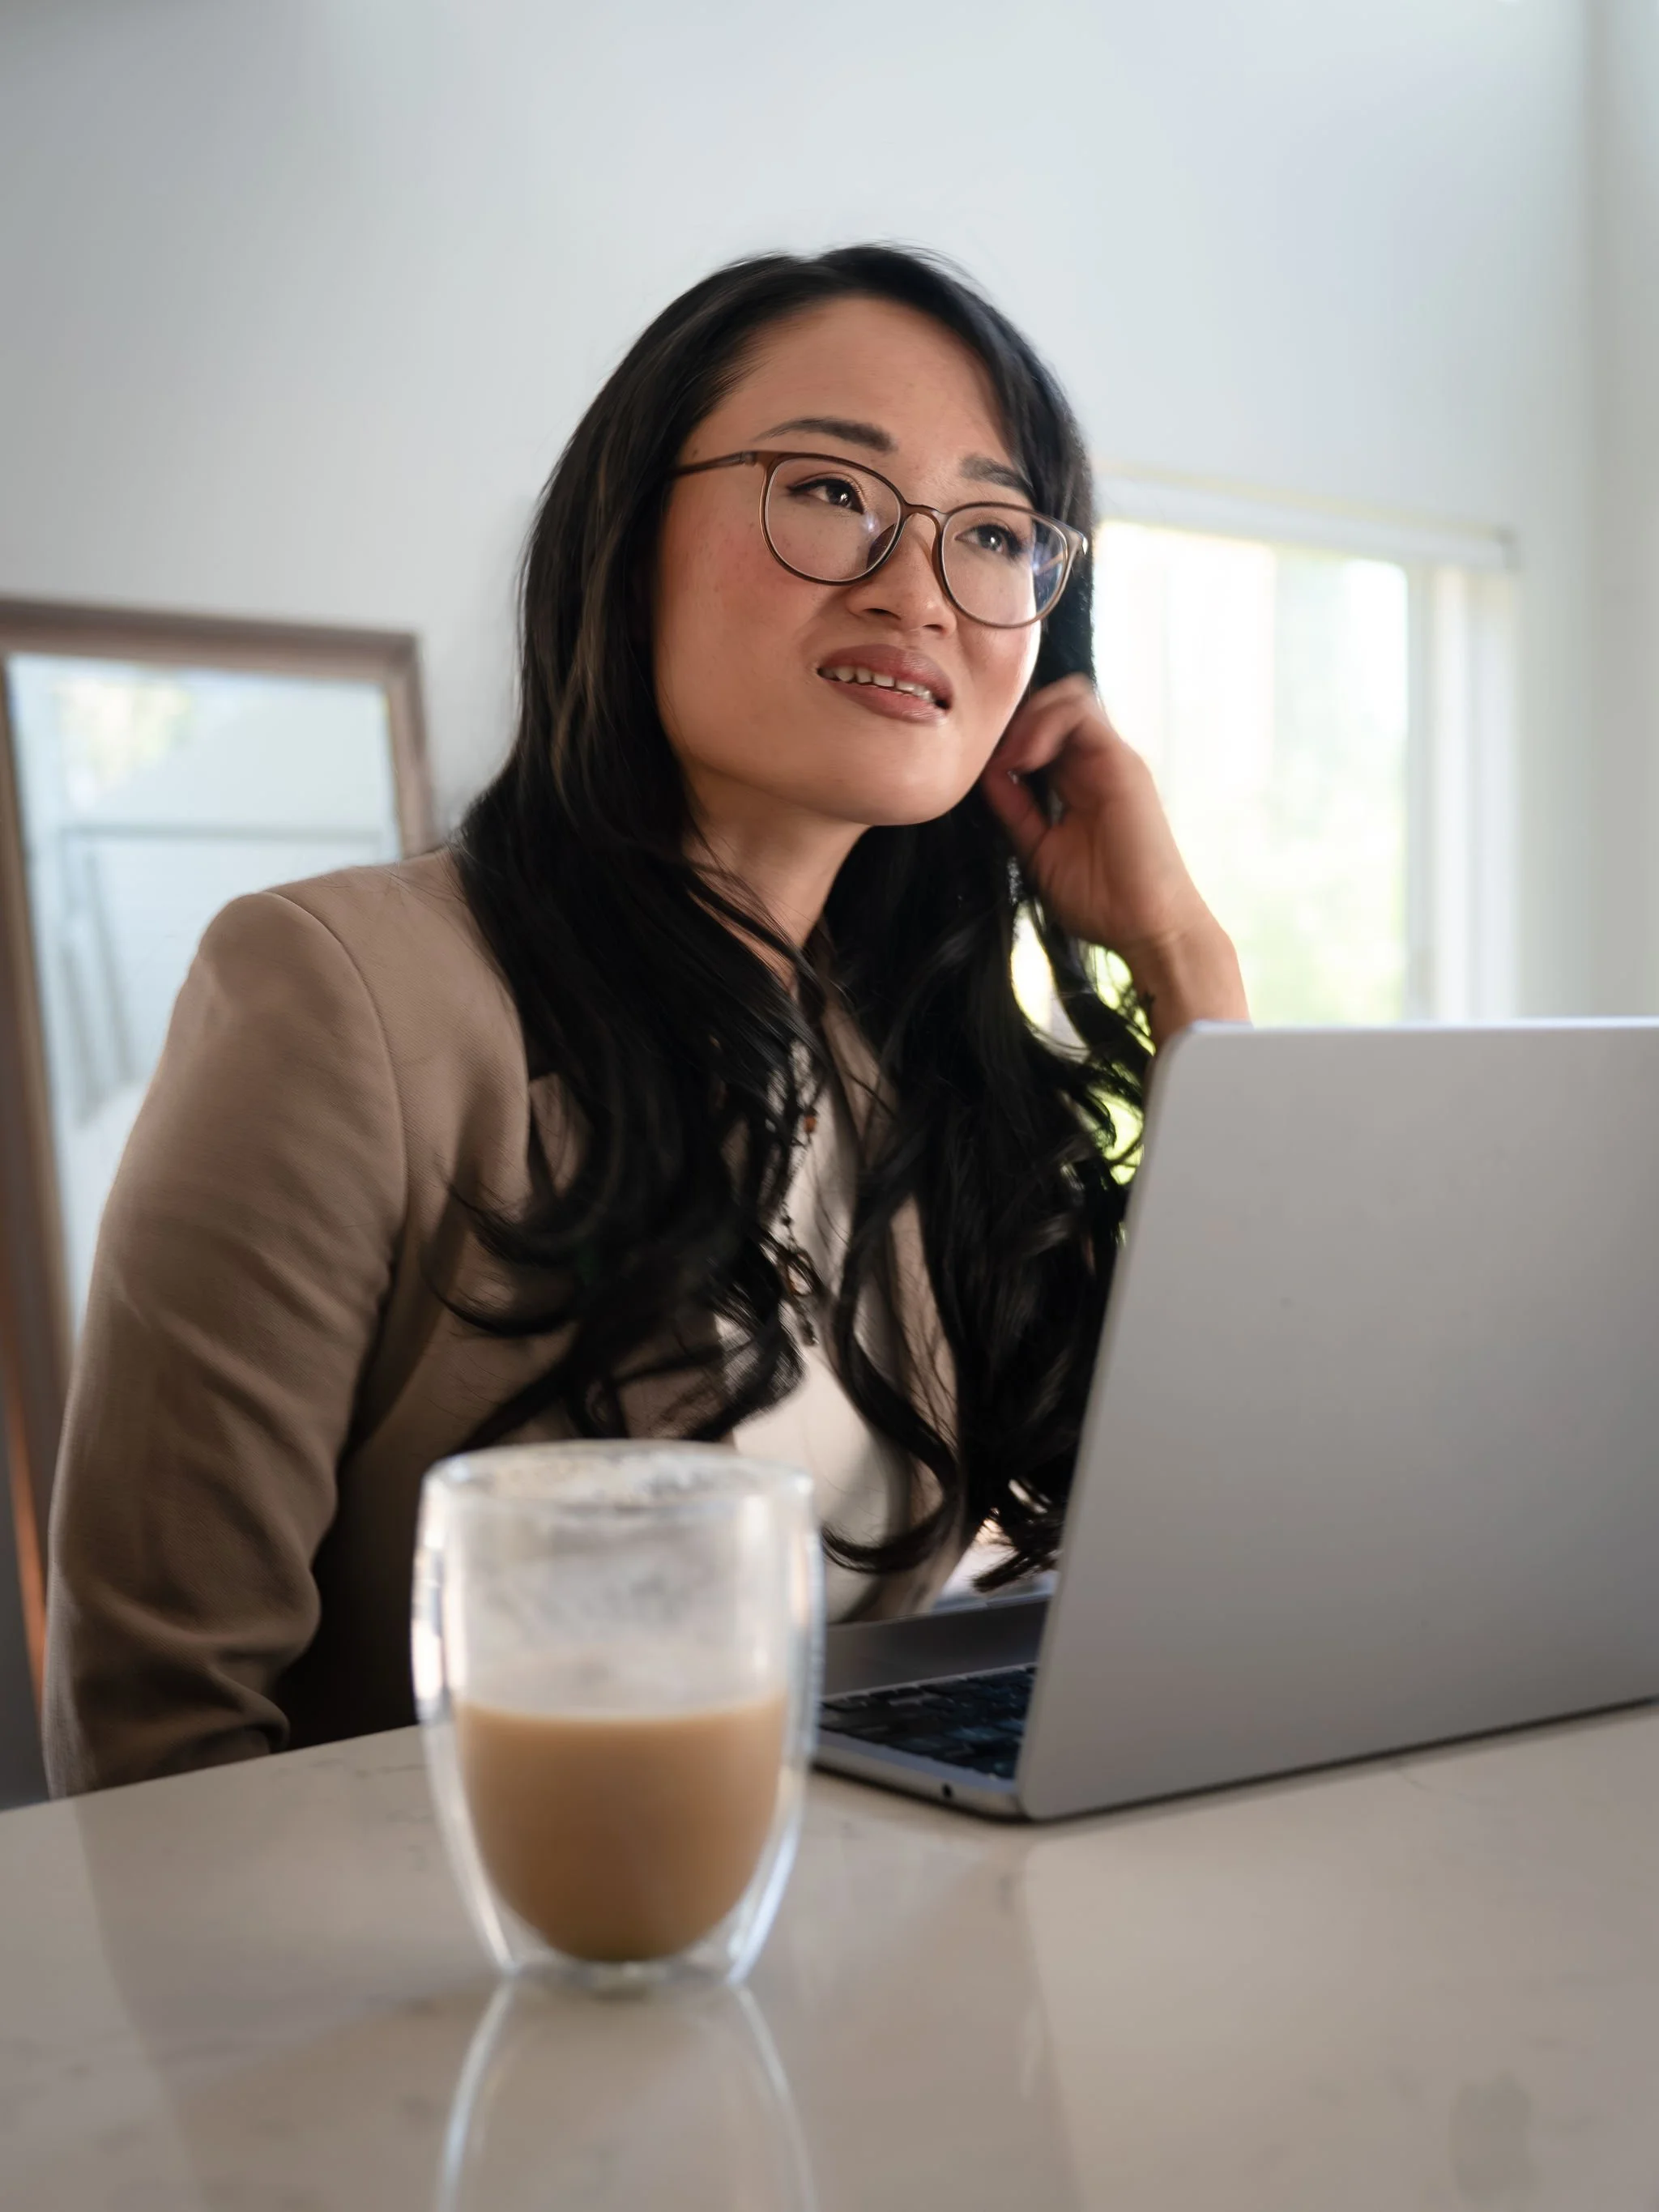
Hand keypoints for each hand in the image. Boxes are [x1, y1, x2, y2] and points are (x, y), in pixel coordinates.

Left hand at [980, 675, 1248, 1044]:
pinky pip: (1080, 714)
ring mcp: (1111, 759)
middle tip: (991, 758)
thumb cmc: (1101, 902)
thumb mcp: (1038, 849)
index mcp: (1078, 782)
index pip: (1041, 731)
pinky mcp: (1122, 763)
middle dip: (1013, 720)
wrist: (1147, 928)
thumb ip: (1015, 811)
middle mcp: (1096, 763)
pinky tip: (1022, 761)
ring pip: (1066, 697)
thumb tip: (985, 774)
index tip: (980, 768)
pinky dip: (1042, 725)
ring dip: (1026, 719)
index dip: (1007, 736)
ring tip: (1007, 760)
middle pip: (1052, 704)